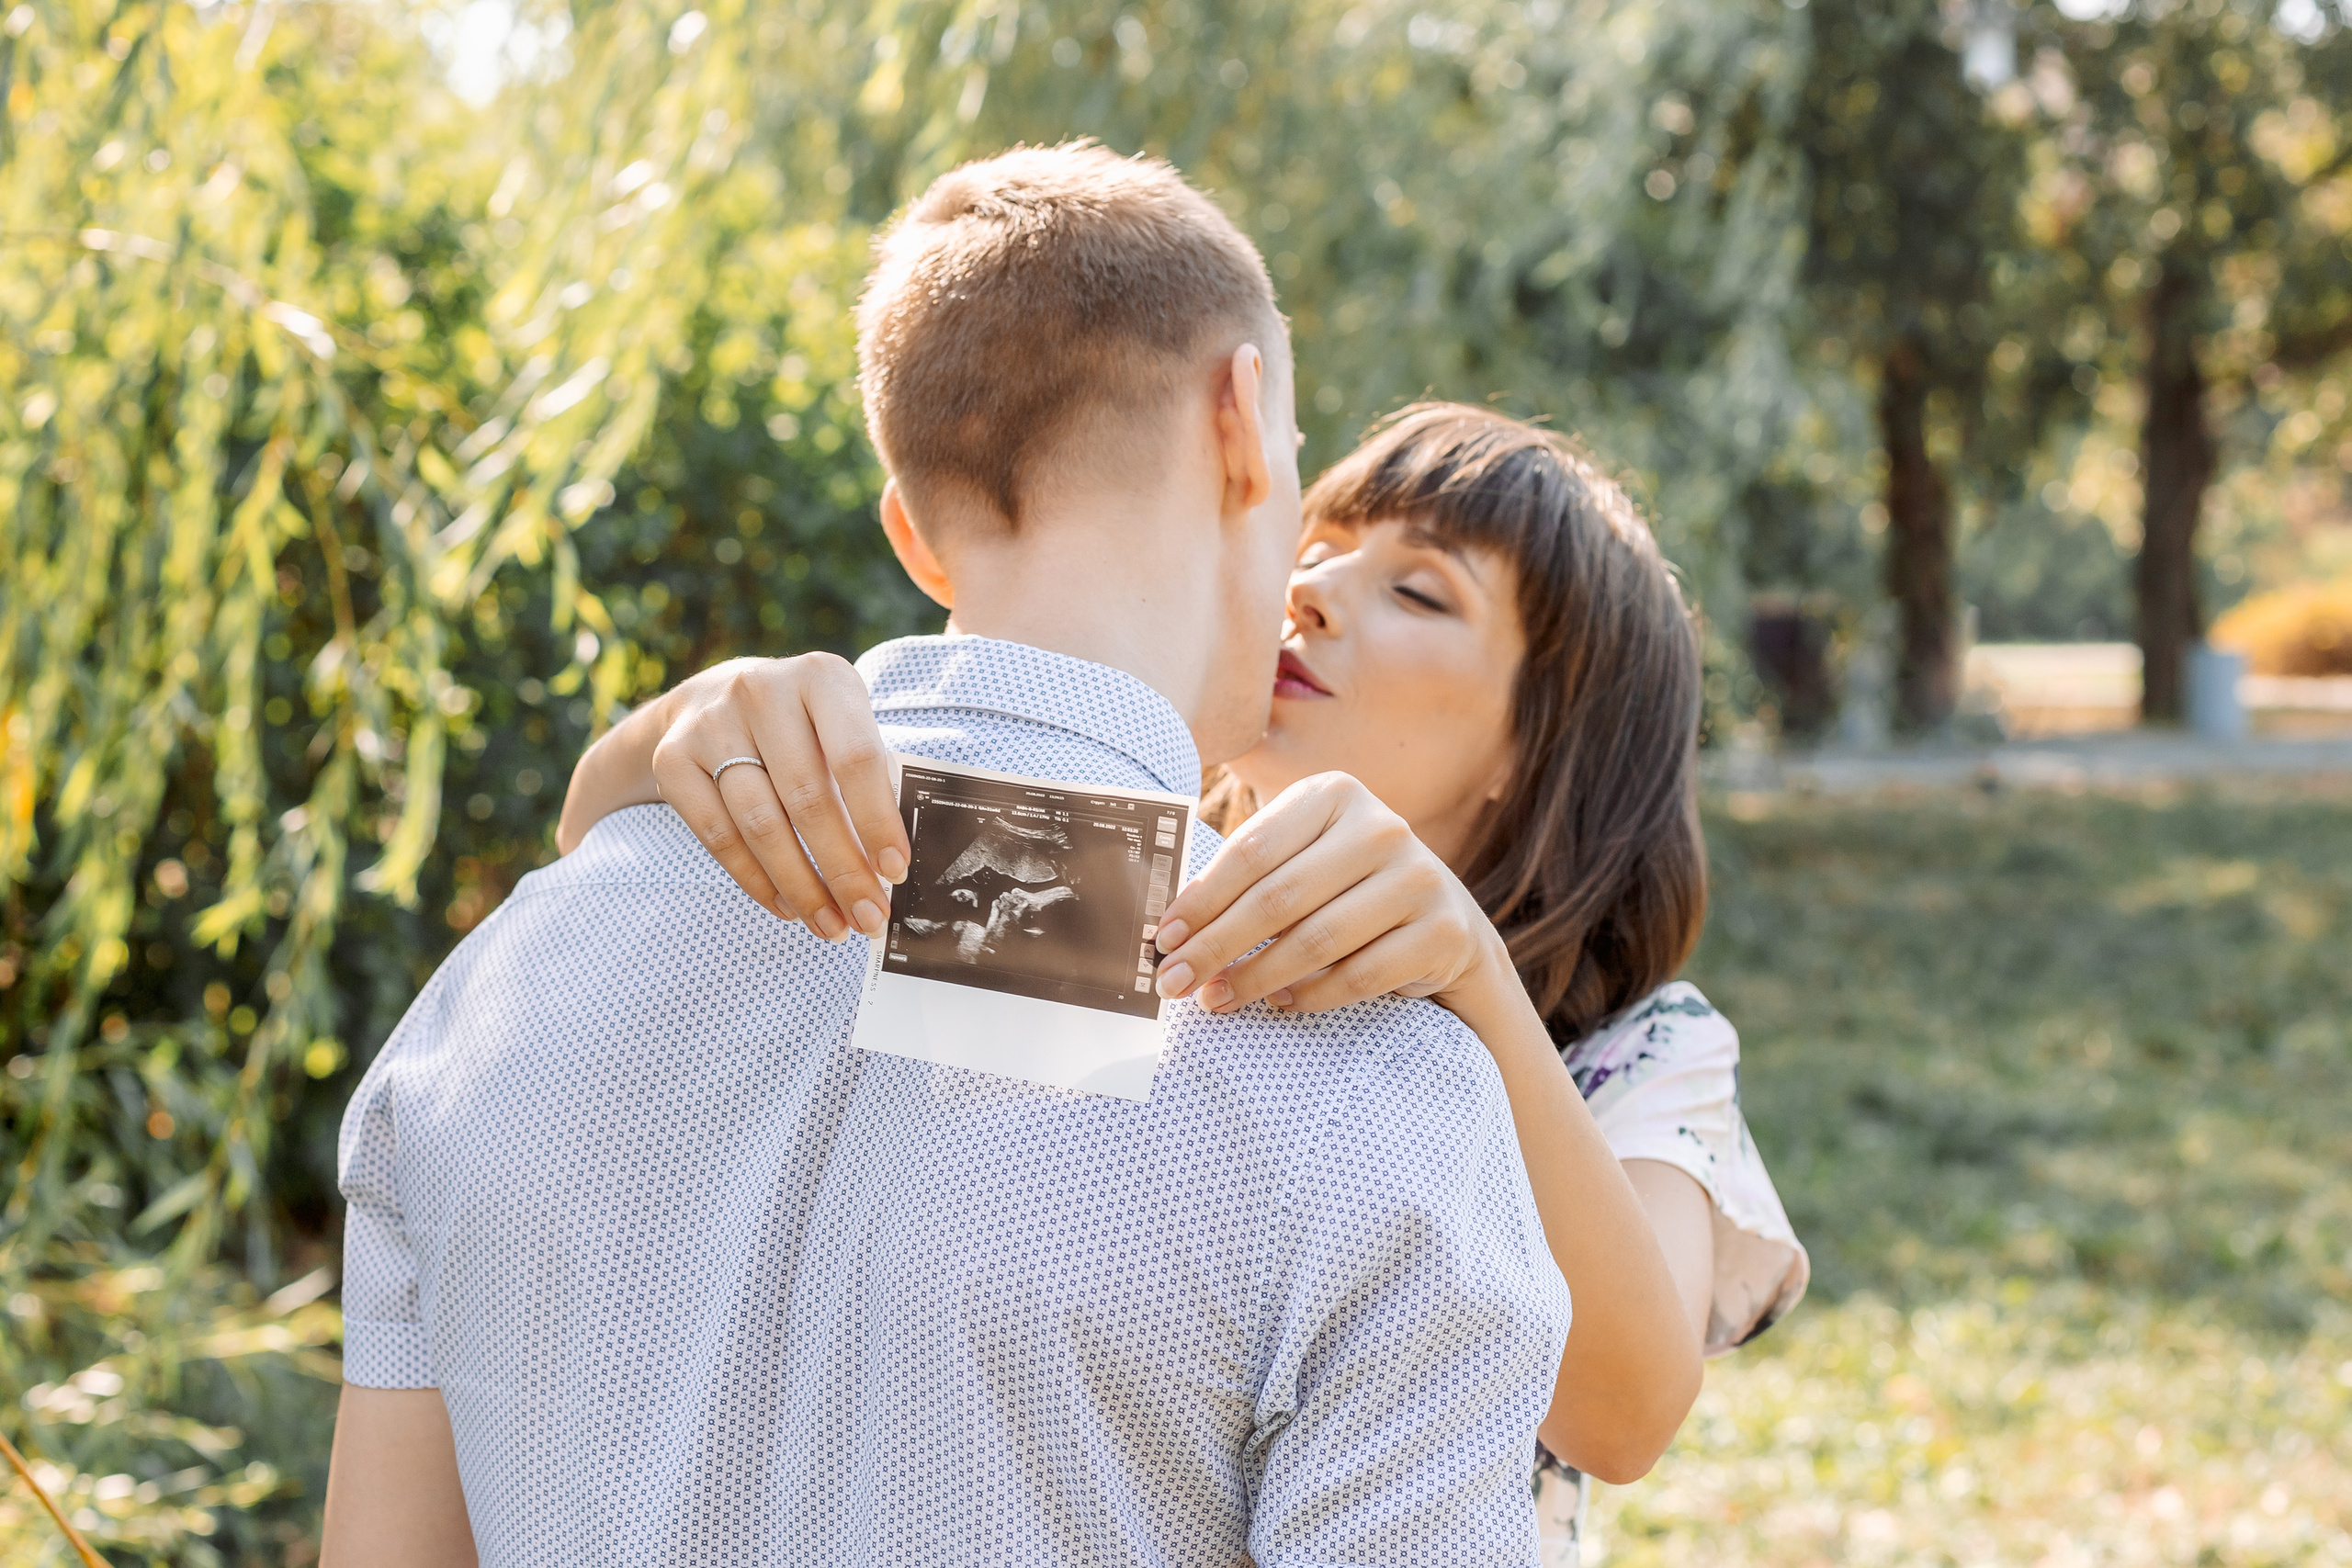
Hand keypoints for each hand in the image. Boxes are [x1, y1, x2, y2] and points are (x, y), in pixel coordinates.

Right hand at [646, 653, 907, 940]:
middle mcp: (762, 690)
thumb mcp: (841, 725)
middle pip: (807, 798)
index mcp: (821, 677)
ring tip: (831, 925)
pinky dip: (756, 880)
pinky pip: (718, 835)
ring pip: (761, 825)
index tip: (895, 872)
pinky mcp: (672, 757)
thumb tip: (890, 867)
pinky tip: (786, 907)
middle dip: (843, 870)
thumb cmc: (801, 725)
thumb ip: (868, 778)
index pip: (856, 757)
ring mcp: (710, 722)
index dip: (877, 820)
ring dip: (801, 886)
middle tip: (868, 917)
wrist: (707, 699)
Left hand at [1150, 772, 1509, 1017]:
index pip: (1252, 851)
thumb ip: (1248, 877)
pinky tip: (1278, 1003)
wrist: (1444, 924)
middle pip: (1278, 898)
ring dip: (1255, 977)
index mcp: (1335, 795)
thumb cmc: (1348, 890)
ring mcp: (1419, 879)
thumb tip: (1171, 929)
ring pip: (1316, 940)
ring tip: (1216, 999)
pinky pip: (1359, 975)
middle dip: (1216, 946)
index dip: (1201, 900)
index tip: (1162, 939)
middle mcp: (1382, 828)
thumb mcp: (1303, 860)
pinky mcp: (1441, 931)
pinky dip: (1310, 995)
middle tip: (1174, 982)